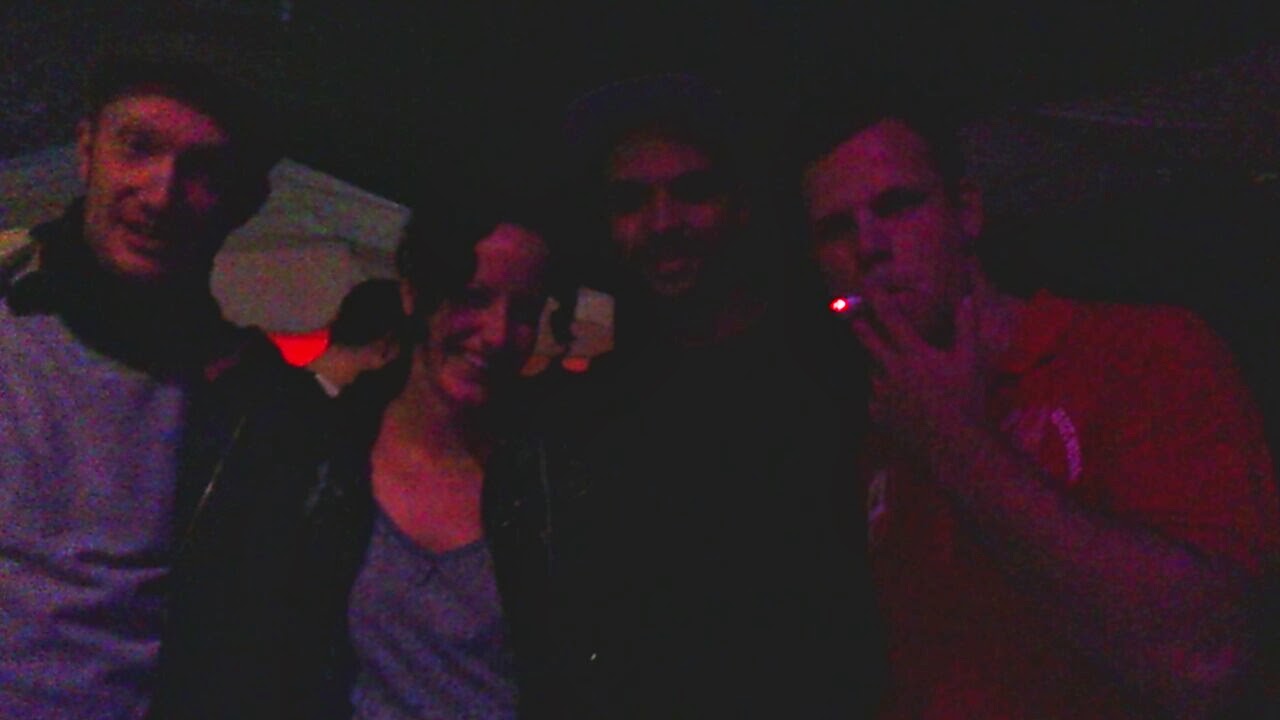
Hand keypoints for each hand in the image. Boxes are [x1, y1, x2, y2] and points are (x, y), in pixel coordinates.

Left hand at [848, 290, 987, 461]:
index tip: (866, 285)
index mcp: (914, 354)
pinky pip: (875, 397)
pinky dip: (883, 394)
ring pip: (873, 371)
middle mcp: (892, 370)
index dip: (877, 299)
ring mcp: (882, 394)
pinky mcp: (878, 415)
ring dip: (879, 367)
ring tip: (896, 372)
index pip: (891, 318)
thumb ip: (966, 328)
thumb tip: (966, 299)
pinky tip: (899, 401)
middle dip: (858, 325)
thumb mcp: (971, 361)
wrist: (955, 445)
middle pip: (868, 341)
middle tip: (850, 315)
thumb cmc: (968, 400)